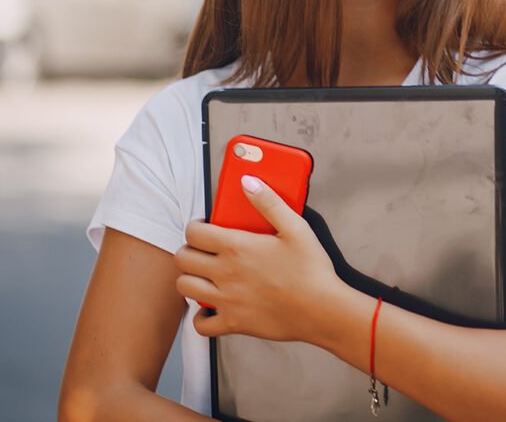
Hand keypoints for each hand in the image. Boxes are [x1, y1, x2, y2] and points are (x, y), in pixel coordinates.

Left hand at [174, 176, 341, 342]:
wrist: (322, 309)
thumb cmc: (311, 269)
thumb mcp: (295, 228)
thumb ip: (268, 202)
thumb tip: (247, 181)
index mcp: (237, 247)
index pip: (194, 232)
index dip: (195, 227)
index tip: (205, 228)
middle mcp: (225, 273)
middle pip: (183, 258)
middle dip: (189, 250)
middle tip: (203, 250)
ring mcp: (227, 300)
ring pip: (185, 288)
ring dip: (190, 278)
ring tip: (205, 275)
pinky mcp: (233, 323)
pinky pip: (201, 324)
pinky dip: (201, 316)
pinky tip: (212, 306)